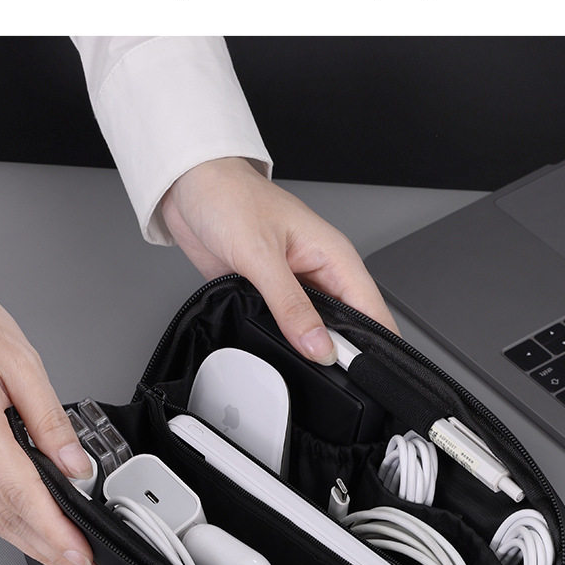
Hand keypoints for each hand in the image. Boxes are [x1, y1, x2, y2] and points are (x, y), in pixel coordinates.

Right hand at [0, 270, 103, 564]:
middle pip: (3, 517)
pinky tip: (30, 528)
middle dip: (48, 551)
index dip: (55, 531)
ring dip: (29, 542)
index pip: (21, 493)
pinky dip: (6, 520)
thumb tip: (75, 465)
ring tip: (66, 559)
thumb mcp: (21, 361)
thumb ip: (51, 420)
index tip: (81, 555)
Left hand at [161, 157, 398, 362]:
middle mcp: (319, 274)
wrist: (189, 188)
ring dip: (309, 349)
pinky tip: (276, 351)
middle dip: (342, 354)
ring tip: (301, 364)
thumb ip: (291, 305)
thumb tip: (319, 346)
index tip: (359, 374)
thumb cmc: (230, 199)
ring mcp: (294, 287)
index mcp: (334, 256)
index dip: (374, 345)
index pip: (372, 309)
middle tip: (327, 376)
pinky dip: (283, 342)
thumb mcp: (261, 255)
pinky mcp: (269, 297)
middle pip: (349, 326)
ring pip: (316, 331)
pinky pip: (285, 329)